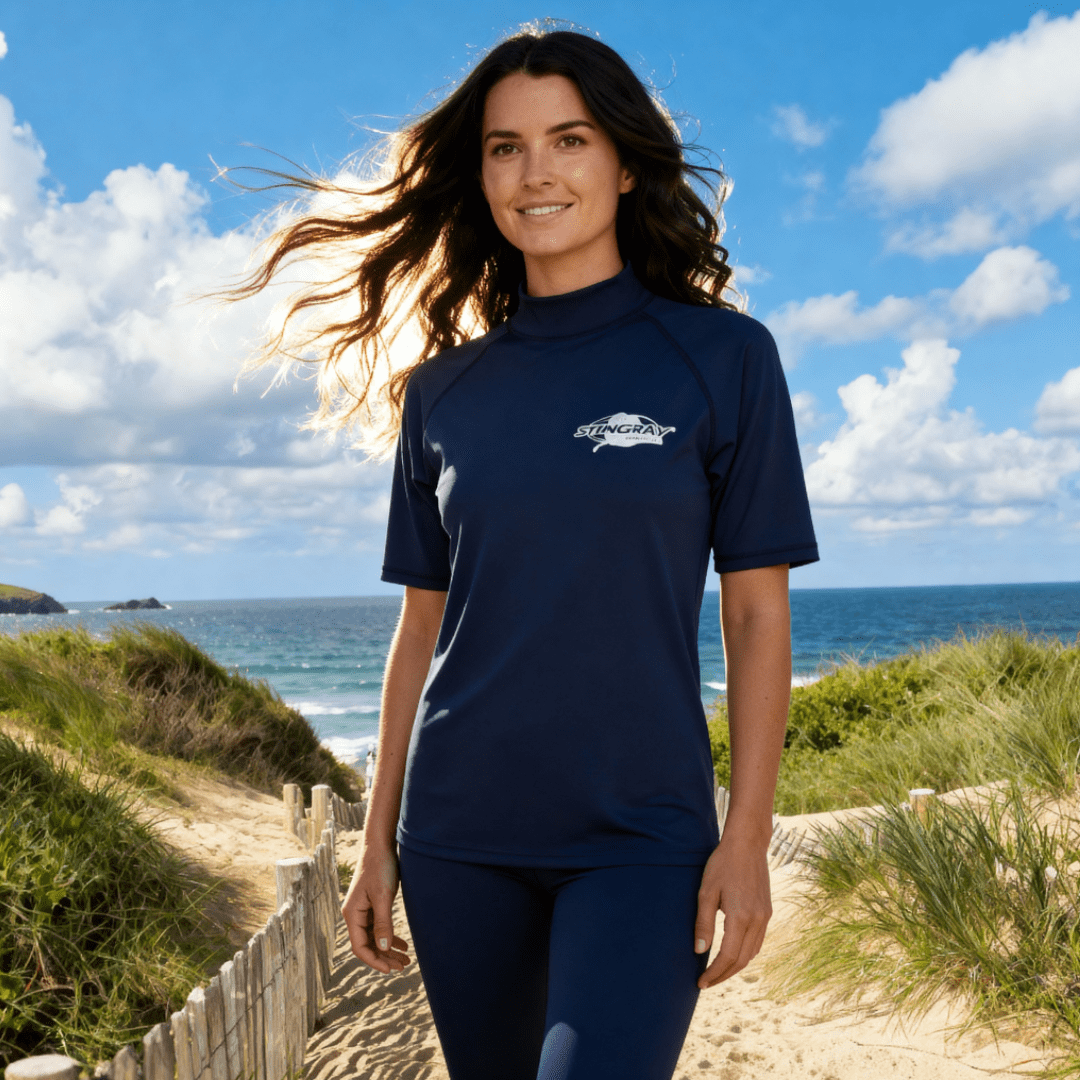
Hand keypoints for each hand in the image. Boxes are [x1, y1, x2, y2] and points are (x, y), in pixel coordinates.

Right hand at [341, 843, 411, 973]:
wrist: (380, 846)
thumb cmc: (380, 868)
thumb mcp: (383, 896)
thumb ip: (383, 922)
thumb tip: (383, 948)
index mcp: (352, 915)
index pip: (359, 947)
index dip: (374, 960)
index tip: (390, 969)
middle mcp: (355, 915)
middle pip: (367, 945)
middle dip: (384, 958)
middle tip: (403, 967)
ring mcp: (363, 911)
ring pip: (375, 938)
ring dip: (388, 949)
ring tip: (406, 959)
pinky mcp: (372, 905)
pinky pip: (379, 928)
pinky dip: (390, 937)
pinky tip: (403, 944)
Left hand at [693, 831, 771, 989]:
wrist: (747, 845)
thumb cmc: (722, 865)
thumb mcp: (706, 892)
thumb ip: (703, 923)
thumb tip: (699, 951)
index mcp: (740, 917)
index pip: (727, 957)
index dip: (714, 973)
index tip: (701, 982)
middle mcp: (757, 921)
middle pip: (741, 960)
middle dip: (723, 975)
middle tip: (706, 982)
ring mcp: (765, 917)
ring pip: (752, 953)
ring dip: (735, 967)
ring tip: (717, 972)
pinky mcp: (767, 911)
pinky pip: (758, 942)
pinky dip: (745, 953)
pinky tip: (733, 954)